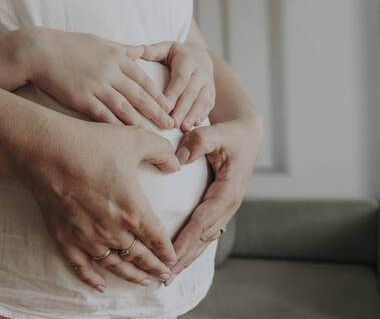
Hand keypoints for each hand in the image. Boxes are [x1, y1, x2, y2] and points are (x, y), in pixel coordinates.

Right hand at [13, 116, 179, 291]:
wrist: (46, 150)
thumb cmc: (92, 144)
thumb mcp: (135, 139)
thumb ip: (162, 152)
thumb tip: (176, 165)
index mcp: (133, 210)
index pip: (157, 239)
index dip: (167, 251)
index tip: (173, 258)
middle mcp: (112, 230)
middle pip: (139, 256)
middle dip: (154, 268)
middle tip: (165, 276)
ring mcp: (87, 237)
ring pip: (115, 265)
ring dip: (131, 276)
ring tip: (143, 282)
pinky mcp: (65, 238)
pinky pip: (81, 266)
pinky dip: (92, 279)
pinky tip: (100, 286)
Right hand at [18, 27, 173, 129]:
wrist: (40, 51)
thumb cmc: (70, 45)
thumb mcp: (101, 42)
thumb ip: (123, 49)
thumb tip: (142, 51)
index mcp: (117, 57)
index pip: (143, 79)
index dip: (158, 95)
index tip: (169, 106)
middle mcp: (110, 72)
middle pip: (139, 95)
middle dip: (156, 111)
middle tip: (170, 124)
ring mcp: (97, 85)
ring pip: (124, 107)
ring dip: (140, 122)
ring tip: (153, 134)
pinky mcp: (82, 98)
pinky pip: (103, 115)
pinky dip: (116, 126)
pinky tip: (126, 137)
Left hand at [140, 41, 215, 131]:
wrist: (201, 56)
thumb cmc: (177, 54)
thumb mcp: (166, 48)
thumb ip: (153, 50)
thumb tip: (138, 50)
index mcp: (188, 61)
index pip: (181, 79)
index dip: (173, 94)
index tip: (165, 107)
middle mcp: (201, 72)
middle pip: (191, 93)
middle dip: (182, 109)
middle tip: (172, 124)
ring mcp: (209, 84)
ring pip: (202, 101)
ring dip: (192, 116)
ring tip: (182, 129)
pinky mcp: (212, 94)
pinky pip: (208, 106)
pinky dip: (201, 117)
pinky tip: (193, 127)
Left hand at [164, 115, 262, 285]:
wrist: (247, 134)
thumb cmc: (231, 134)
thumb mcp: (217, 132)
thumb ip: (199, 142)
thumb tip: (179, 160)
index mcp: (228, 191)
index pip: (202, 222)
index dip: (185, 241)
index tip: (167, 257)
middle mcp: (228, 204)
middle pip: (202, 238)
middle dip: (183, 259)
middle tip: (163, 278)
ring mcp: (225, 208)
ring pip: (204, 239)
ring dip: (187, 257)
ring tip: (168, 276)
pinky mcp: (219, 207)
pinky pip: (205, 231)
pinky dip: (192, 246)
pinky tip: (180, 256)